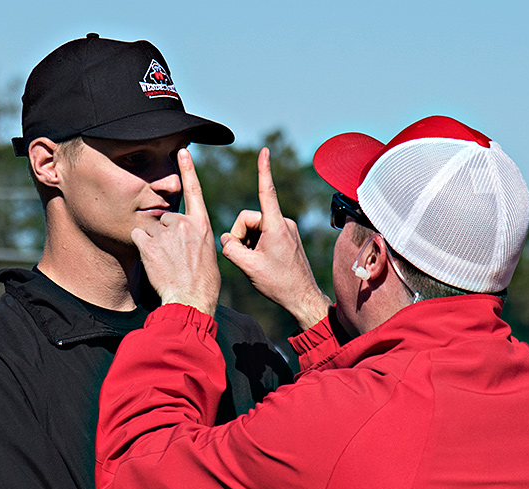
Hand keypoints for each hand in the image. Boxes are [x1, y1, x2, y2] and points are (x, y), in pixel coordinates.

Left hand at [130, 148, 219, 315]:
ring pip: (151, 228)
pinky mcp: (150, 243)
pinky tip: (151, 260)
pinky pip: (138, 236)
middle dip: (165, 232)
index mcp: (202, 225)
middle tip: (172, 256)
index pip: (194, 190)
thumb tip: (187, 237)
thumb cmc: (202, 284)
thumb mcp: (208, 255)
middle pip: (166, 217)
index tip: (182, 150)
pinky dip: (141, 246)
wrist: (191, 300)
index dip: (188, 169)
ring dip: (153, 241)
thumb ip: (196, 238)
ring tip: (164, 262)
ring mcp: (167, 233)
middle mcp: (185, 224)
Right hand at [219, 147, 329, 329]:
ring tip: (256, 263)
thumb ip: (230, 248)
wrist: (302, 298)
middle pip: (249, 217)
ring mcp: (287, 229)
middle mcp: (284, 223)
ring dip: (249, 242)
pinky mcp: (288, 237)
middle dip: (241, 235)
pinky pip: (264, 233)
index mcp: (276, 226)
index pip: (265, 191)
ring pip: (255, 227)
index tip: (265, 151)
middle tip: (244, 258)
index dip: (263, 170)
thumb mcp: (248, 267)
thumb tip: (226, 239)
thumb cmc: (279, 284)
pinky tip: (262, 262)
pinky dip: (257, 245)